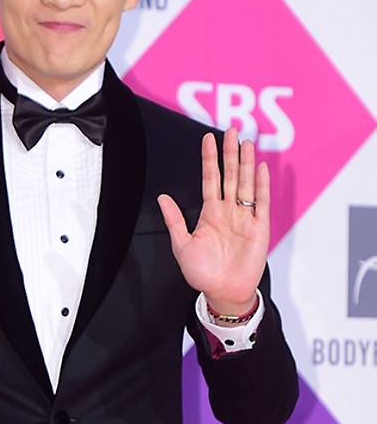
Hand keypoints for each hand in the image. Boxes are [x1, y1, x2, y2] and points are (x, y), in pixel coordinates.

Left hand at [157, 128, 268, 315]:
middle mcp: (228, 211)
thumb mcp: (182, 245)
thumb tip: (162, 198)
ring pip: (246, 184)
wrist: (222, 292)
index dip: (209, 159)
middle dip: (230, 154)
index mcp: (210, 214)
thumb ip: (175, 220)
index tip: (208, 139)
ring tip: (246, 142)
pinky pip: (261, 203)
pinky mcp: (259, 228)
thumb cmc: (203, 273)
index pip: (210, 179)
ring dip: (247, 164)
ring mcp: (245, 218)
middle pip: (231, 176)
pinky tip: (260, 168)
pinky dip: (262, 186)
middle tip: (232, 131)